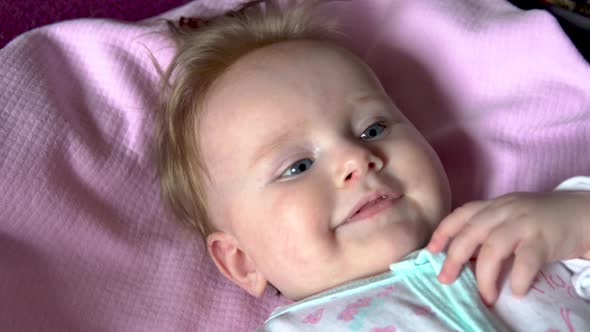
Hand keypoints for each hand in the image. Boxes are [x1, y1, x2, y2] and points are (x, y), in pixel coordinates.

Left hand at [427, 190, 589, 304]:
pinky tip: (516, 291)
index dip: (443, 231)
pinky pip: (526, 260)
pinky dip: (518, 278)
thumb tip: (461, 258)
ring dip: (484, 276)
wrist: (581, 212)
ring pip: (493, 248)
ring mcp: (524, 223)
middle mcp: (505, 211)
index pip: (461, 214)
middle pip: (471, 233)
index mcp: (494, 206)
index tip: (430, 251)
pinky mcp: (544, 238)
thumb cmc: (540, 219)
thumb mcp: (510, 216)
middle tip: (446, 279)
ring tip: (485, 296)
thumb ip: (488, 229)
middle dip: (453, 258)